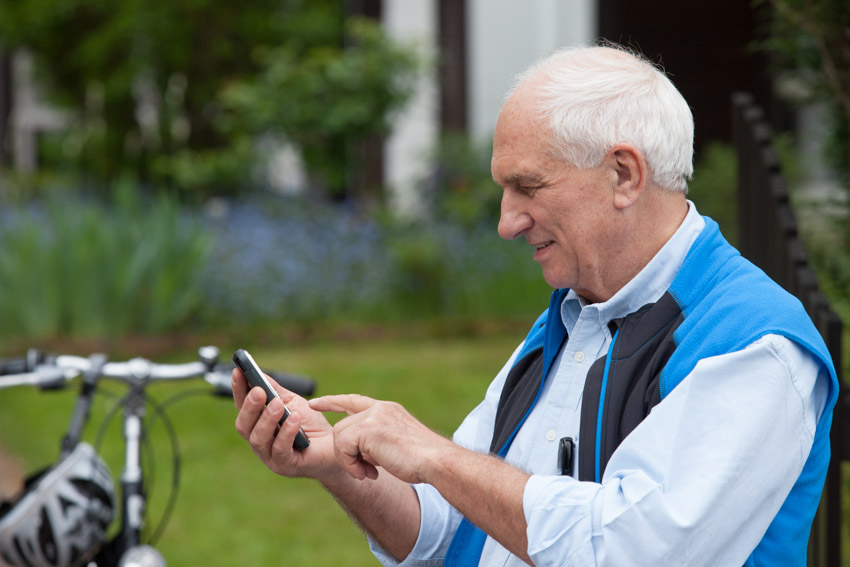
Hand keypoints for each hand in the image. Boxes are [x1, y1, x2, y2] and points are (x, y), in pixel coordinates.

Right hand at [233, 368, 336, 478]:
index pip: (242, 407)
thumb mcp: (293, 403)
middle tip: (259, 391)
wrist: (334, 447)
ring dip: (267, 419)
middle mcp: (259, 441)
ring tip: (277, 404)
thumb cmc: (311, 425)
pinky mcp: (285, 465)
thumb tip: (259, 375)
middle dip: (250, 407)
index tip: (238, 372)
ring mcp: (270, 456)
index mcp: (258, 424)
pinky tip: (294, 418)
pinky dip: (286, 432)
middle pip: (244, 425)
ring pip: (258, 439)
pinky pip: (280, 449)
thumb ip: (275, 391)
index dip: (238, 390)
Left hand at [309, 394, 450, 483]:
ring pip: (340, 437)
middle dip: (346, 454)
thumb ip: (376, 440)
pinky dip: (350, 464)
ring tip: (367, 473)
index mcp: (387, 409)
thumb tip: (358, 451)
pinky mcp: (368, 428)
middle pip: (342, 428)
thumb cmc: (421, 460)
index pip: (353, 401)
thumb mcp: (396, 443)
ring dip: (349, 461)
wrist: (435, 461)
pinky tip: (368, 473)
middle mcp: (379, 408)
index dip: (332, 402)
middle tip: (364, 471)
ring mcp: (374, 416)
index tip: (315, 403)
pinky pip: (344, 447)